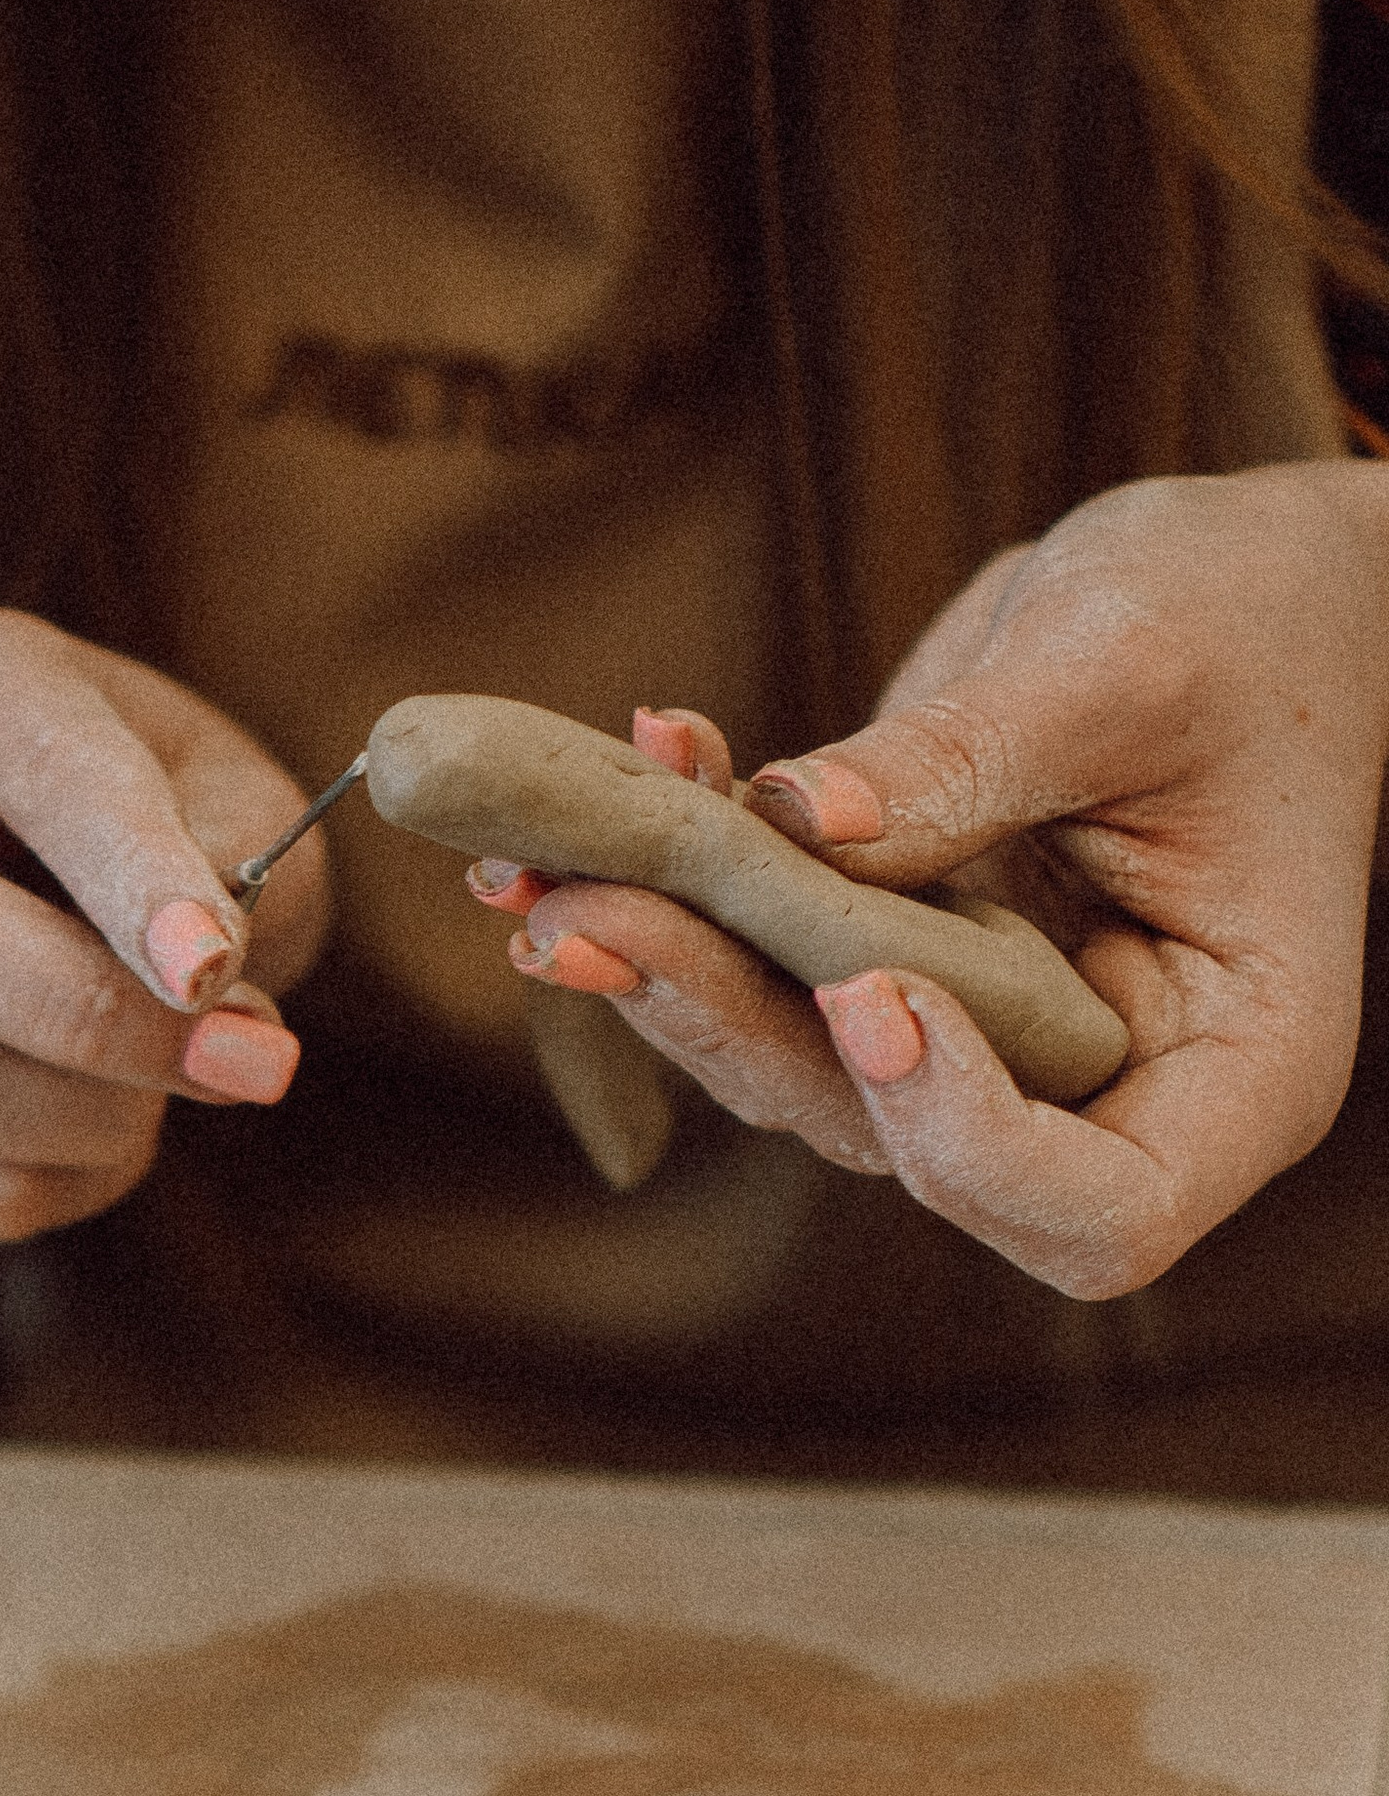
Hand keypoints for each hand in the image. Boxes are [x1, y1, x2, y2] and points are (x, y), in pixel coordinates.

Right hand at [0, 609, 327, 1240]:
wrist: (67, 897)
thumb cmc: (170, 827)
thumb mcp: (240, 802)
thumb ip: (242, 862)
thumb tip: (197, 981)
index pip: (33, 768)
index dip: (125, 874)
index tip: (210, 966)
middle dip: (83, 1017)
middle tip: (243, 1061)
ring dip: (98, 1117)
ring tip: (191, 1077)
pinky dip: (78, 1176)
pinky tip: (120, 1120)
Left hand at [480, 464, 1388, 1294]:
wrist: (1251, 584)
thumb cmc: (1250, 618)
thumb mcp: (1129, 665)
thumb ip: (974, 758)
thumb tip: (799, 825)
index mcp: (1233, 1068)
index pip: (1100, 1211)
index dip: (970, 1140)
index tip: (871, 995)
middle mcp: (1102, 1094)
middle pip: (903, 1147)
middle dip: (738, 1029)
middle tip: (597, 917)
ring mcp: (988, 1048)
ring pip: (802, 1073)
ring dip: (665, 974)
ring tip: (543, 870)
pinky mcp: (898, 975)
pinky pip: (771, 973)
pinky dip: (679, 893)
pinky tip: (612, 783)